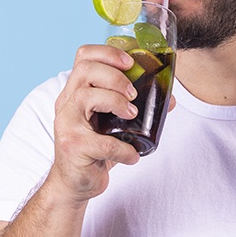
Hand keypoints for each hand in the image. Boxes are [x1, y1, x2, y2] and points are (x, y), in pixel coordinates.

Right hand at [48, 44, 143, 202]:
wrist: (74, 184)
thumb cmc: (94, 150)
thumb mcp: (112, 125)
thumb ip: (134, 109)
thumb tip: (169, 100)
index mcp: (75, 92)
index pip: (83, 57)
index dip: (107, 53)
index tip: (130, 63)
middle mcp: (66, 104)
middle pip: (84, 71)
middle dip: (114, 76)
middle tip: (133, 94)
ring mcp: (66, 124)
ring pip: (86, 97)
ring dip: (116, 102)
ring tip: (132, 114)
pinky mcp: (73, 147)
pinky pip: (103, 142)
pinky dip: (123, 149)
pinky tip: (132, 155)